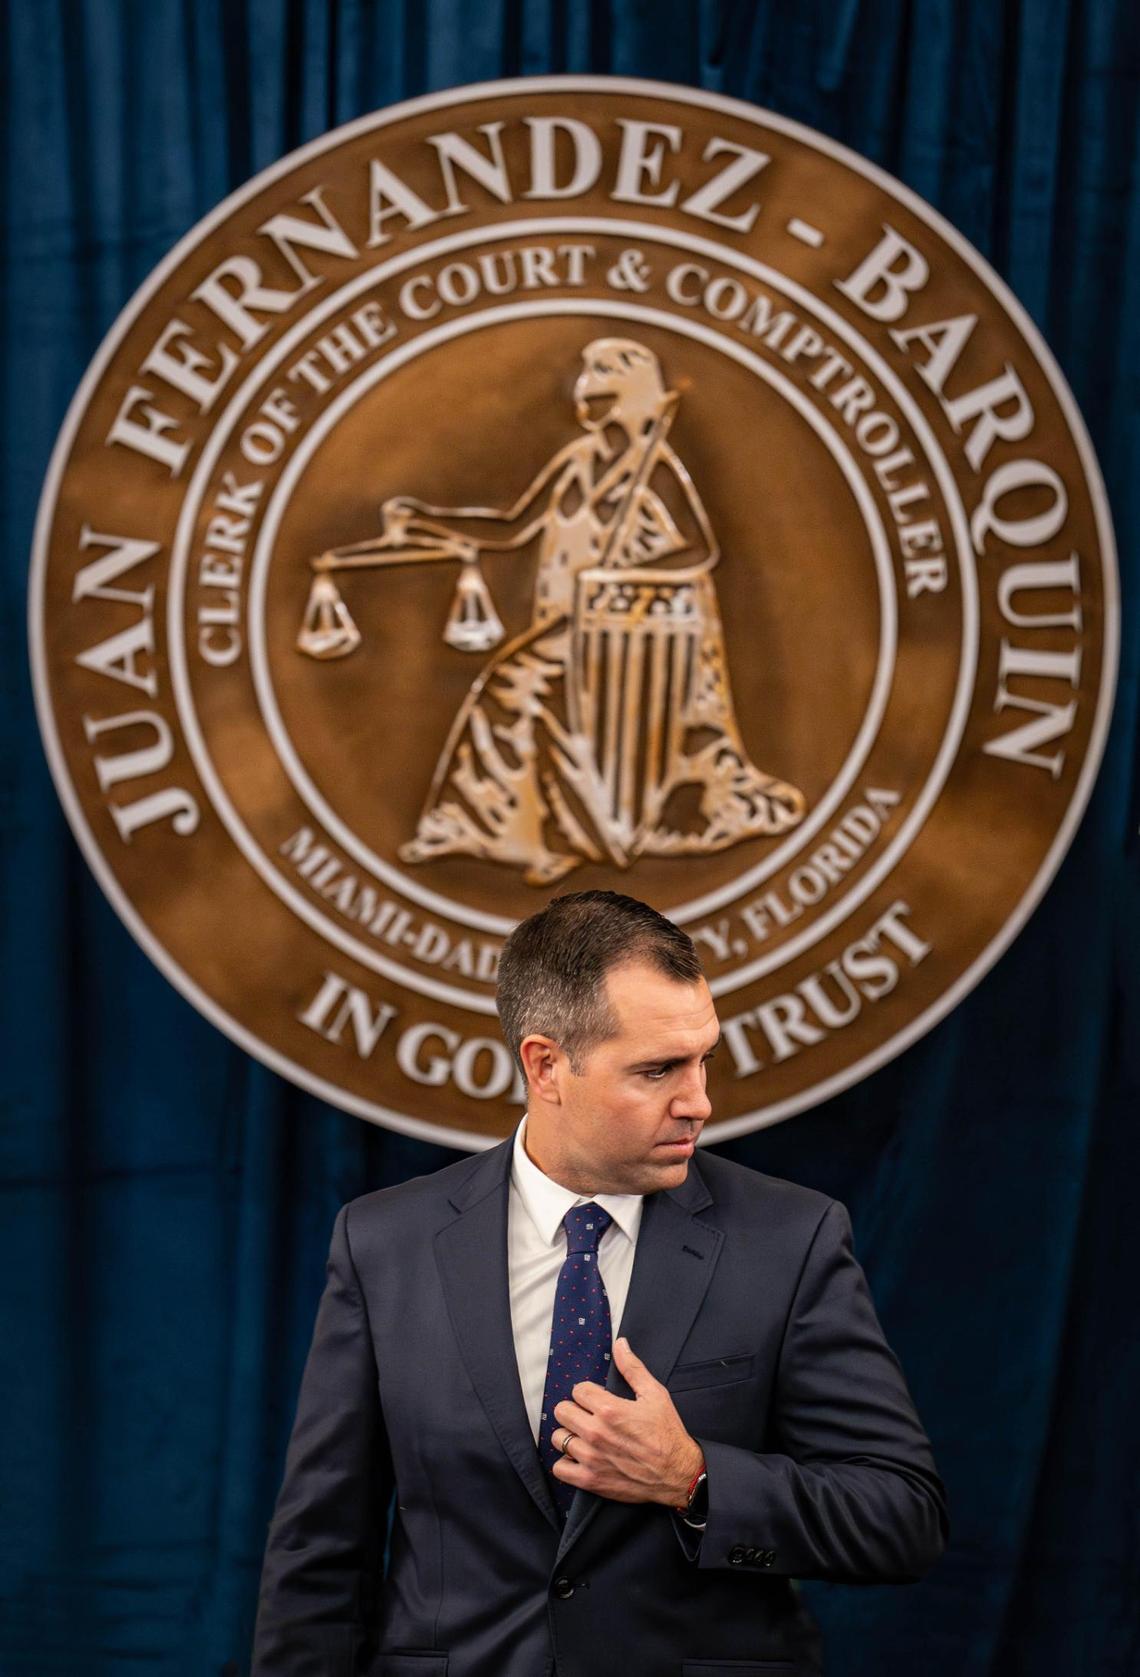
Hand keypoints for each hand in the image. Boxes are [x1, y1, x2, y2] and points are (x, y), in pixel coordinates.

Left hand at [551, 1337, 703, 1506]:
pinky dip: (566, 1463)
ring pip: (558, 1438)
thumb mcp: (655, 1394)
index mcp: (610, 1409)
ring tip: (584, 1437)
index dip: (587, 1392)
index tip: (596, 1400)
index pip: (578, 1390)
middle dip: (574, 1409)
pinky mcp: (590, 1480)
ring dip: (569, 1435)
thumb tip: (620, 1344)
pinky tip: (579, 1458)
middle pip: (561, 1411)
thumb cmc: (668, 1434)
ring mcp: (591, 1458)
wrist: (678, 1474)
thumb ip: (633, 1368)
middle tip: (587, 1416)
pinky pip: (559, 1468)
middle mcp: (596, 1433)